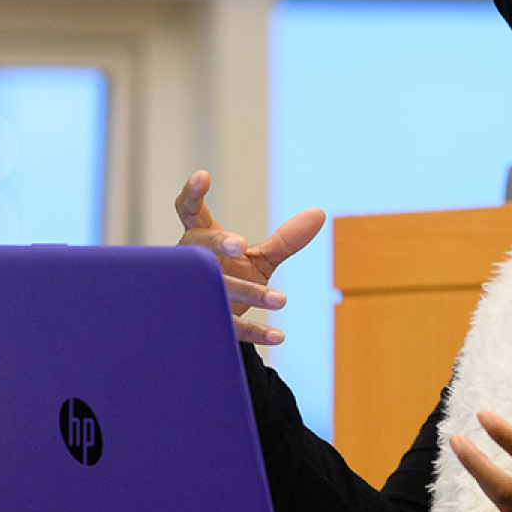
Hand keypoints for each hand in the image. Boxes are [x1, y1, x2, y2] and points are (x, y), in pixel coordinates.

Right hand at [174, 169, 325, 345]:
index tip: (202, 176)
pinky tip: (279, 335)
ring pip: (217, 290)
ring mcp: (197, 295)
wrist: (213, 325)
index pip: (191, 213)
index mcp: (201, 241)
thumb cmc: (231, 280)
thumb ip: (286, 239)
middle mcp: (194, 265)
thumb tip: (320, 213)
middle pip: (197, 248)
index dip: (193, 195)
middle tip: (238, 244)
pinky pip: (231, 328)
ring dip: (248, 293)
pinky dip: (256, 332)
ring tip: (281, 300)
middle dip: (216, 244)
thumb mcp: (259, 259)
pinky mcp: (208, 324)